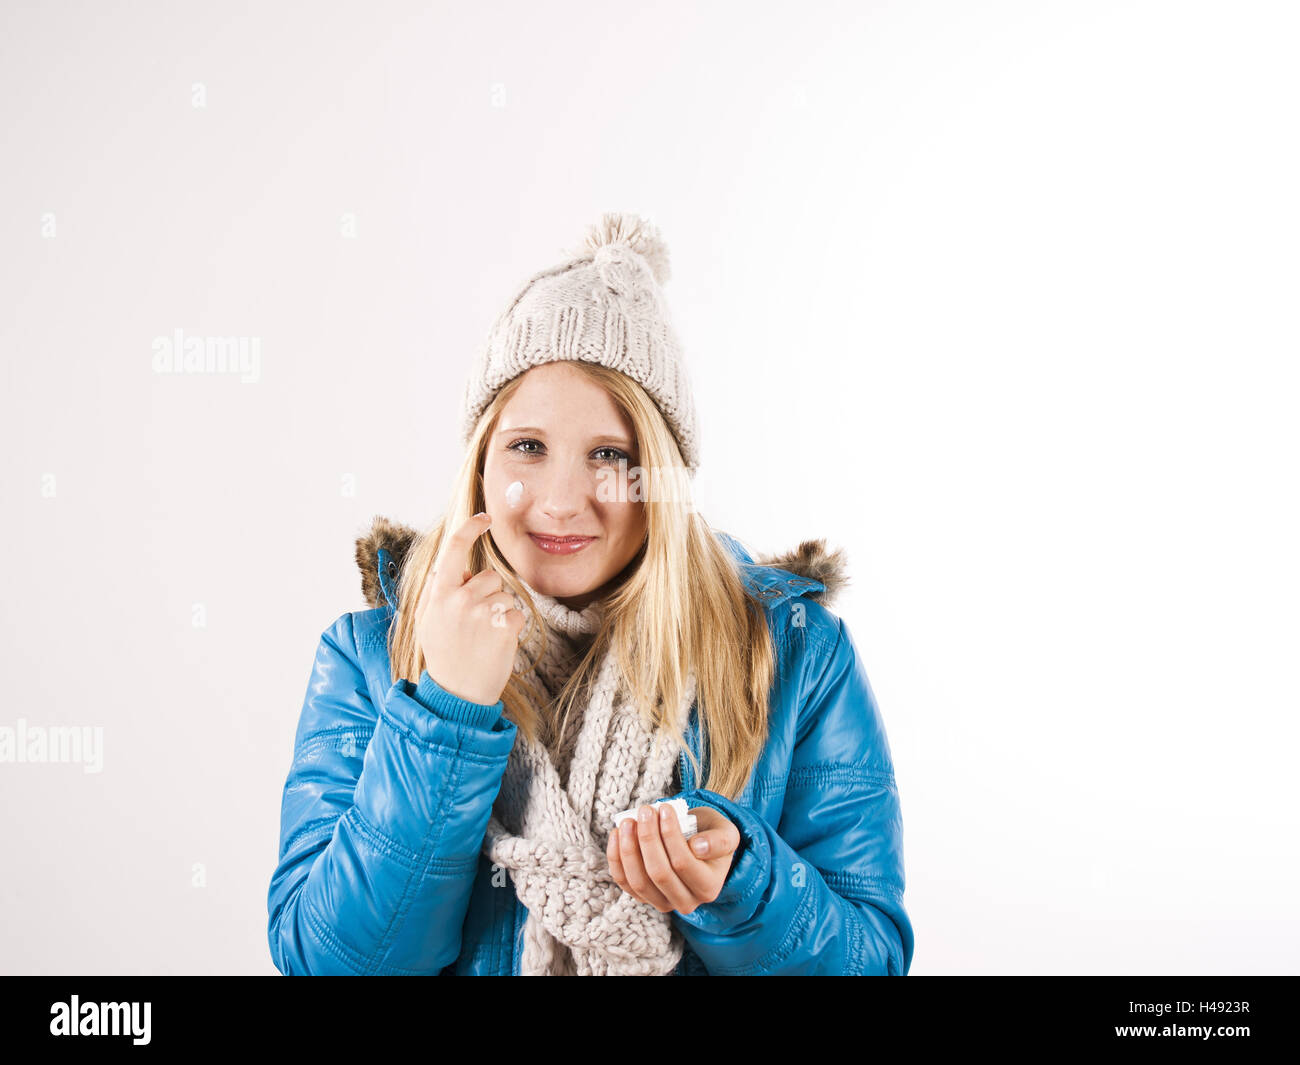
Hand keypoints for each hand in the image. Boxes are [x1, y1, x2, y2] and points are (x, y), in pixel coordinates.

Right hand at [416, 512, 524, 705]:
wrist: (457, 693)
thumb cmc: (443, 654)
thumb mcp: (426, 620)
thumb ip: (435, 590)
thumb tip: (448, 567)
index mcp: (439, 593)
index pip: (454, 548)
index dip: (470, 527)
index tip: (485, 517)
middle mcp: (460, 599)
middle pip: (487, 577)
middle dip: (485, 594)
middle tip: (472, 624)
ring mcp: (483, 613)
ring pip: (504, 594)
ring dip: (498, 611)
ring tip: (482, 635)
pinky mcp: (505, 627)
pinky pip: (516, 612)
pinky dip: (510, 627)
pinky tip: (495, 643)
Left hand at [606, 805, 741, 914]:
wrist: (699, 846)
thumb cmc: (711, 836)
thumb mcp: (725, 833)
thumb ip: (719, 841)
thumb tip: (698, 847)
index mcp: (708, 887)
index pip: (683, 863)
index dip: (670, 835)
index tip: (664, 808)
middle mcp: (686, 902)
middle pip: (659, 873)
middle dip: (648, 838)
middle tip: (645, 811)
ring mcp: (663, 903)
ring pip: (638, 881)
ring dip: (628, 848)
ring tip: (628, 821)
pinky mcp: (643, 897)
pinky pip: (624, 882)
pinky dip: (616, 858)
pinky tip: (617, 834)